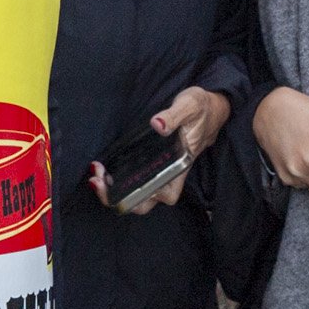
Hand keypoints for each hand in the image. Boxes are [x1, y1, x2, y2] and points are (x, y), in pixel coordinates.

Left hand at [87, 86, 234, 215]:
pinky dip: (119, 179)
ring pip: (138, 193)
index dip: (138, 196)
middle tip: (96, 181)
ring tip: (96, 175)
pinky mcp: (155, 163)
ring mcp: (162, 170)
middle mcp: (170, 174)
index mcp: (180, 166)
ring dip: (115, 190)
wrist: (212, 107)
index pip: (163, 195)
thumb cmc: (202, 109)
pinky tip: (105, 168)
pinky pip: (137, 180)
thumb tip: (157, 125)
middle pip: (144, 202)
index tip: (114, 183)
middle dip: (117, 198)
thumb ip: (174, 115)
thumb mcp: (190, 106)